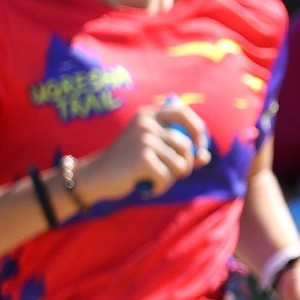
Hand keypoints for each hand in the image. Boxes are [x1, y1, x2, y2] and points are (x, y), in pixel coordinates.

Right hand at [72, 100, 209, 203]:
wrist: (94, 177)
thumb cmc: (126, 164)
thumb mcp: (151, 151)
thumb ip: (177, 150)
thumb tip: (205, 156)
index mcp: (147, 115)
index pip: (182, 112)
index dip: (197, 128)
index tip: (199, 145)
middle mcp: (146, 124)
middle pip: (186, 144)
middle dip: (185, 164)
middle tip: (174, 174)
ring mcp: (144, 140)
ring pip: (179, 163)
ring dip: (171, 177)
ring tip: (154, 179)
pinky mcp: (143, 158)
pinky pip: (167, 177)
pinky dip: (160, 187)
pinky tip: (146, 186)